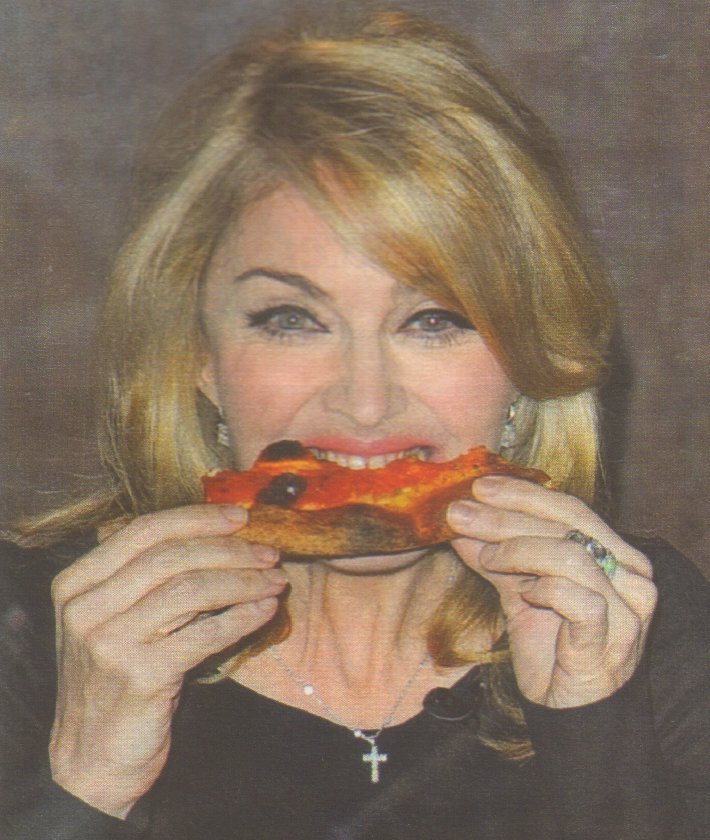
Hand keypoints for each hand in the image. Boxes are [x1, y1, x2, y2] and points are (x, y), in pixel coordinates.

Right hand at [49, 504, 285, 817]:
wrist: (92, 759)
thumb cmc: (116, 680)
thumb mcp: (114, 620)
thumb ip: (146, 580)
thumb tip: (217, 536)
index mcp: (77, 583)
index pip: (144, 530)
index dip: (198, 518)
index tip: (241, 517)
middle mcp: (87, 607)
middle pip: (173, 557)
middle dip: (230, 550)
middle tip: (269, 554)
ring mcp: (109, 642)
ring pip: (192, 590)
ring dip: (243, 582)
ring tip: (275, 581)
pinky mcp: (140, 676)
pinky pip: (204, 634)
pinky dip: (241, 618)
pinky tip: (265, 612)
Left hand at [447, 477, 656, 708]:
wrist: (569, 710)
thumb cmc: (551, 646)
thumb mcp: (519, 590)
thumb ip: (496, 556)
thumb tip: (459, 522)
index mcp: (615, 553)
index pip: (570, 507)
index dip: (523, 493)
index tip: (479, 485)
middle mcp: (631, 573)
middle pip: (568, 524)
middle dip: (507, 515)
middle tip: (462, 513)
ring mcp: (628, 606)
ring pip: (571, 555)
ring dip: (518, 550)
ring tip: (487, 558)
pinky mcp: (614, 637)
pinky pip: (578, 598)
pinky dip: (544, 588)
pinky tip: (524, 593)